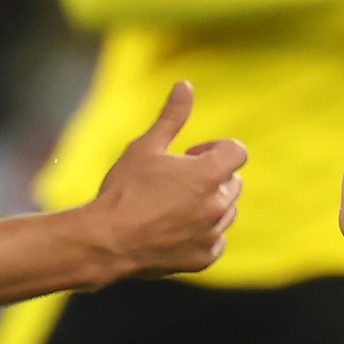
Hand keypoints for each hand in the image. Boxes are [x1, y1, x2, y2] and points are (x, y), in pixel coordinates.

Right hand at [88, 83, 245, 279]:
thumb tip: (185, 85)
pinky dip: (203, 232)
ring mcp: (212, 234)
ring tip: (173, 205)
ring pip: (227, 210)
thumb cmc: (124, 190)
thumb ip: (171, 116)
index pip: (237, 151)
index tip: (191, 155)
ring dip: (209, 204)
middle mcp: (218, 205)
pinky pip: (216, 239)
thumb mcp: (146, 147)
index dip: (215, 149)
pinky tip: (174, 227)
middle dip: (211, 176)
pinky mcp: (204, 258)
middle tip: (175, 181)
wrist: (106, 241)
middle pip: (233, 181)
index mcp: (209, 174)